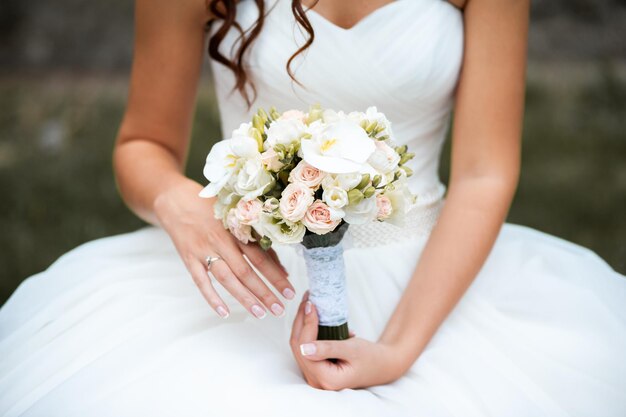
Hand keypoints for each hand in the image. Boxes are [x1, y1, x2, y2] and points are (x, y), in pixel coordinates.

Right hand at [154, 179, 295, 318]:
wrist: (176, 200)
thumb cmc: (213, 210)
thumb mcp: (239, 220)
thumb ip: (260, 242)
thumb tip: (283, 268)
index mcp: (238, 230)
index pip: (261, 258)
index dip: (277, 276)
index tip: (290, 292)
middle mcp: (222, 241)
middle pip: (246, 272)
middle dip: (264, 292)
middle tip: (279, 309)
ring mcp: (204, 251)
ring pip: (227, 279)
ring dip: (244, 298)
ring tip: (260, 314)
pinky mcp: (189, 259)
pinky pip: (201, 282)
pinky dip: (212, 298)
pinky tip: (224, 312)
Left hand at [289, 292, 403, 389]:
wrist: (383, 366)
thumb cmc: (372, 358)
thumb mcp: (353, 349)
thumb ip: (329, 348)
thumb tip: (305, 348)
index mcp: (326, 378)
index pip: (305, 349)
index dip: (306, 324)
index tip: (310, 304)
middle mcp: (317, 381)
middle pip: (299, 347)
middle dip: (301, 321)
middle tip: (307, 299)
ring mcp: (315, 376)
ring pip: (301, 346)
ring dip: (303, 324)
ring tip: (309, 305)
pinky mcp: (317, 369)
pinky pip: (306, 348)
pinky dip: (309, 332)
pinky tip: (314, 317)